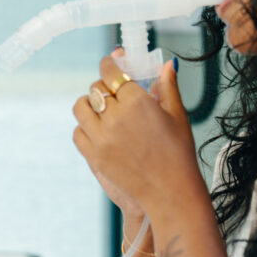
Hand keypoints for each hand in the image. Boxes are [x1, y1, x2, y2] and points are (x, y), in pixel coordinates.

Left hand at [72, 54, 204, 219]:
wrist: (171, 192)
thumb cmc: (178, 153)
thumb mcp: (177, 116)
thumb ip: (167, 86)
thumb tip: (166, 65)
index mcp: (137, 102)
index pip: (111, 72)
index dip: (109, 64)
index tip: (110, 64)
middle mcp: (116, 117)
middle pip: (97, 88)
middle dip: (105, 87)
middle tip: (114, 93)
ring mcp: (101, 137)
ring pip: (81, 107)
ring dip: (89, 104)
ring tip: (101, 110)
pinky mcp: (93, 156)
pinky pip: (78, 132)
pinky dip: (85, 128)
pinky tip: (98, 130)